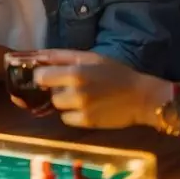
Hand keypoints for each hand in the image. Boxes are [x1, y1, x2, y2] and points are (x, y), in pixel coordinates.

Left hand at [33, 51, 162, 128]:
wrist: (141, 97)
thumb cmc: (116, 73)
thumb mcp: (91, 57)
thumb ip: (62, 56)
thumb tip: (38, 55)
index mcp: (75, 73)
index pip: (40, 76)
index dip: (43, 75)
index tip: (50, 76)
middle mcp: (75, 92)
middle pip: (50, 92)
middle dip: (57, 89)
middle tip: (73, 85)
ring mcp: (80, 109)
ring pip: (57, 106)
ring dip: (65, 102)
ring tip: (82, 97)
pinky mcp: (86, 123)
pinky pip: (66, 119)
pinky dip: (73, 115)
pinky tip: (87, 108)